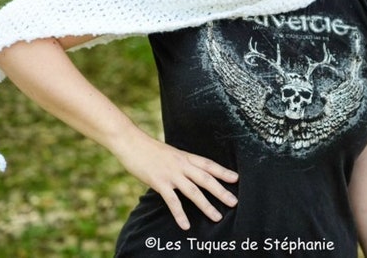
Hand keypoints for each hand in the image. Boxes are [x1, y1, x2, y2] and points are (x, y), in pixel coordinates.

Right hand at [114, 129, 237, 229]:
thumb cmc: (148, 148)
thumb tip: (188, 171)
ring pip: (193, 191)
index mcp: (185, 156)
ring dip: (206, 205)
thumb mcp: (169, 153)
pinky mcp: (159, 182)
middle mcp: (181, 164)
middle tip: (234, 202)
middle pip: (206, 179)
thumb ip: (180, 162)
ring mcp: (171, 174)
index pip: (208, 164)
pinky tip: (185, 225)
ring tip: (217, 217)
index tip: (236, 179)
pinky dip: (179, 214)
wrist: (130, 142)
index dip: (223, 171)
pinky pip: (172, 201)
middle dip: (221, 191)